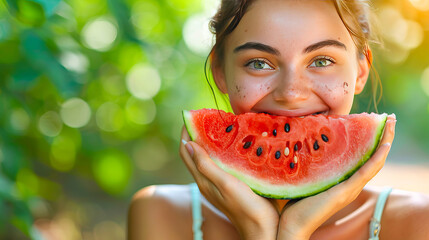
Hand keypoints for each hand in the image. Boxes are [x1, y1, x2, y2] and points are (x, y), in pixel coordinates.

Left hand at [180, 126, 278, 239]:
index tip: (192, 115)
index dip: (186, 132)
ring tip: (219, 124)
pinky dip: (222, 149)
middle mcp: (207, 179)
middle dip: (196, 133)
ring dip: (209, 140)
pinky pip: (220, 161)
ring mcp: (218, 182)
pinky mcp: (230, 183)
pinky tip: (233, 143)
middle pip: (195, 152)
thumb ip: (206, 166)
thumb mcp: (225, 184)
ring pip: (207, 156)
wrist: (262, 229)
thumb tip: (188, 144)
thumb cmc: (245, 207)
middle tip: (207, 116)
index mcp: (203, 179)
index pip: (186, 151)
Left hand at [277, 115, 395, 239]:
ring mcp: (350, 188)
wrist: (293, 224)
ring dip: (385, 142)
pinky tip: (384, 145)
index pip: (363, 158)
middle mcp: (351, 184)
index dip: (372, 140)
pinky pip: (366, 172)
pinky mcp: (346, 191)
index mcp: (344, 180)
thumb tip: (305, 140)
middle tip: (390, 117)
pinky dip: (377, 158)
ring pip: (375, 162)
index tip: (376, 122)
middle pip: (373, 157)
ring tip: (391, 123)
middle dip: (383, 137)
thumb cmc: (296, 202)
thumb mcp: (307, 177)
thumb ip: (312, 164)